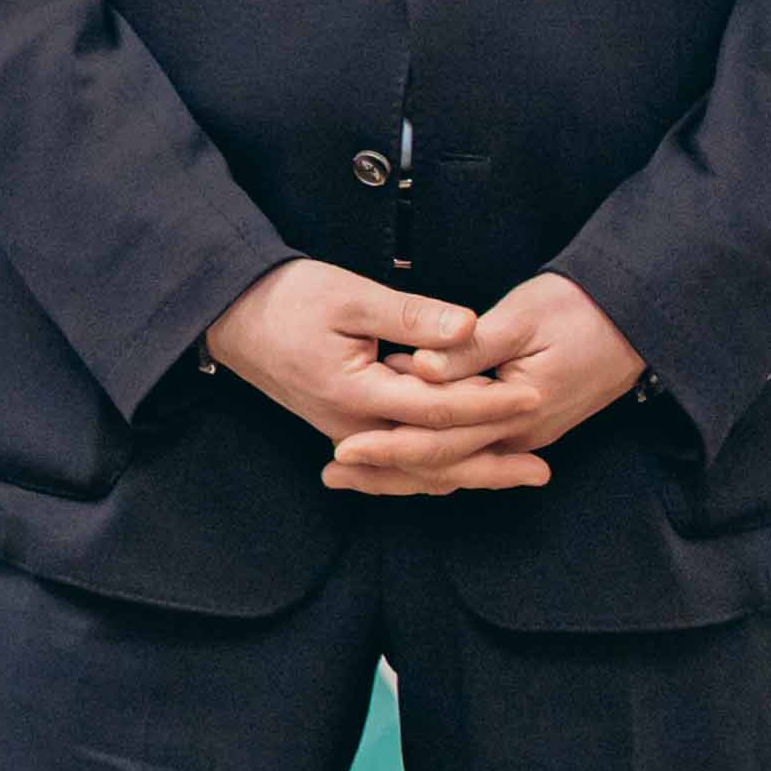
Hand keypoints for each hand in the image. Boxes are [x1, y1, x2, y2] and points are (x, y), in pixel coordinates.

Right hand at [201, 258, 530, 494]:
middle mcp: (352, 427)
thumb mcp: (348, 295)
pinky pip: (399, 461)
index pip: (438, 409)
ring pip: (417, 468)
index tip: (533, 396)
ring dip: (469, 473)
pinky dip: (435, 468)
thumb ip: (410, 316)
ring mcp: (346, 433)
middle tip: (541, 470)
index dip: (489, 405)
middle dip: (491, 464)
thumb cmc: (285, 298)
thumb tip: (469, 326)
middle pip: (433, 459)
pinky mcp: (345, 429)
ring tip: (517, 474)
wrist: (229, 315)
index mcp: (355, 393)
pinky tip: (463, 468)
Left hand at [351, 273, 649, 493]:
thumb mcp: (520, 319)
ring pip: (455, 464)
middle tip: (331, 473)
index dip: (389, 447)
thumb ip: (467, 348)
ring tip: (349, 472)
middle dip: (386, 471)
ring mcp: (523, 434)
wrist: (634, 318)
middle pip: (444, 464)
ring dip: (404, 469)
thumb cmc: (577, 309)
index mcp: (518, 411)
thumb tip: (417, 367)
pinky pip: (470, 452)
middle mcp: (521, 434)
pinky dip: (431, 456)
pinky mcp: (522, 425)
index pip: (442, 441)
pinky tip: (395, 452)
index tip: (342, 449)